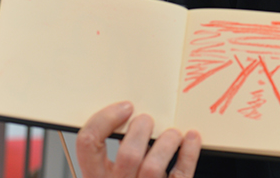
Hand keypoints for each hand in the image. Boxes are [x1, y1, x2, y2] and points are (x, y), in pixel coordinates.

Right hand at [76, 102, 200, 177]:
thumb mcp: (113, 172)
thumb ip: (120, 149)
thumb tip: (135, 117)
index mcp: (96, 177)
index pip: (87, 144)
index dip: (105, 119)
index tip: (125, 108)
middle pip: (127, 155)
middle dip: (142, 128)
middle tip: (149, 121)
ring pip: (153, 167)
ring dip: (168, 142)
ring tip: (172, 134)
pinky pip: (180, 175)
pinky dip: (189, 153)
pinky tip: (191, 138)